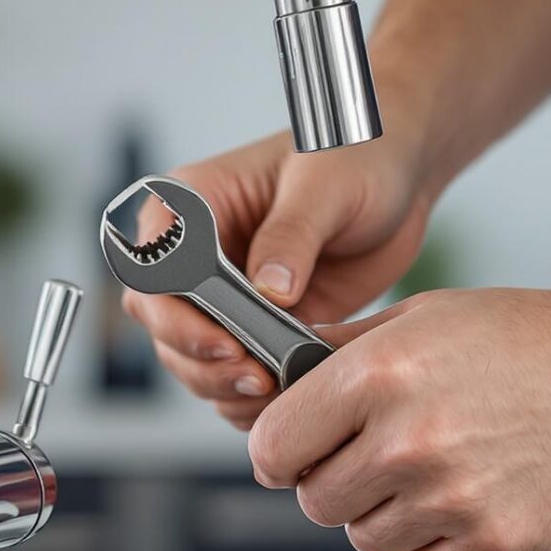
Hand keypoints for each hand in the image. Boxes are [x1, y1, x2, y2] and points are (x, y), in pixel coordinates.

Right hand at [122, 127, 434, 426]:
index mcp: (191, 204)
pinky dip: (253, 395)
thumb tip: (269, 292)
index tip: (226, 344)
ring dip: (226, 386)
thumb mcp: (325, 184)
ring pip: (193, 359)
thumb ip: (292, 235)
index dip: (177, 316)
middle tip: (259, 378)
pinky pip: (236, 372)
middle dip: (203, 362)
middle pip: (163, 326)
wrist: (398, 177)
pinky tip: (289, 396)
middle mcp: (196, 254)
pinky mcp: (257, 325)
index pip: (152, 271)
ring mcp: (224, 294)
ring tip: (279, 391)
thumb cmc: (354, 154)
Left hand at [247, 283, 550, 550]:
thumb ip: (350, 348)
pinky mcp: (497, 540)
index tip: (296, 454)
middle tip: (383, 459)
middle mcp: (409, 435)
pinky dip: (438, 546)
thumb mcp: (434, 315)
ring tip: (441, 473)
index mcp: (380, 371)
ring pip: (367, 538)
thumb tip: (283, 373)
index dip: (283, 451)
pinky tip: (472, 501)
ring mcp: (453, 494)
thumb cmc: (544, 338)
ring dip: (391, 515)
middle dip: (339, 482)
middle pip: (317, 499)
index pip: (275, 443)